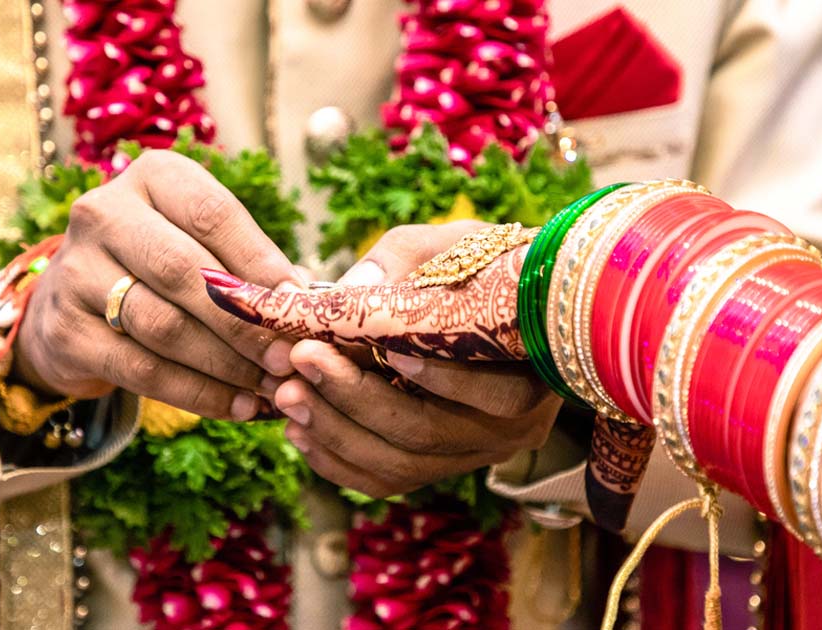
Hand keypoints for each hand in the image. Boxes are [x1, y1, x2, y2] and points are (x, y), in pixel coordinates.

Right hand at [14, 150, 304, 419]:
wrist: (77, 307)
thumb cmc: (165, 268)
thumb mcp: (206, 246)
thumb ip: (252, 267)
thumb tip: (307, 302)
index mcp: (153, 178)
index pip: (213, 214)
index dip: (261, 263)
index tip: (302, 307)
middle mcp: (104, 214)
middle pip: (184, 271)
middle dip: (245, 322)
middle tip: (289, 358)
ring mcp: (75, 272)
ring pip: (163, 326)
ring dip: (226, 364)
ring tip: (270, 388)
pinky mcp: (64, 331)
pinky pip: (142, 370)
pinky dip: (198, 394)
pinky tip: (238, 407)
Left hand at [249, 222, 560, 496]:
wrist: (511, 307)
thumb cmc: (491, 266)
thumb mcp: (462, 243)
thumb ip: (409, 258)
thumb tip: (352, 289)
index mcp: (536, 376)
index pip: (495, 393)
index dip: (439, 377)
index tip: (383, 345)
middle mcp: (510, 430)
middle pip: (428, 434)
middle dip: (355, 397)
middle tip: (301, 357)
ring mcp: (472, 454)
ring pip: (399, 465)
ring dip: (334, 431)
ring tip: (285, 393)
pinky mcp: (437, 467)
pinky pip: (383, 480)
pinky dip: (334, 459)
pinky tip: (296, 428)